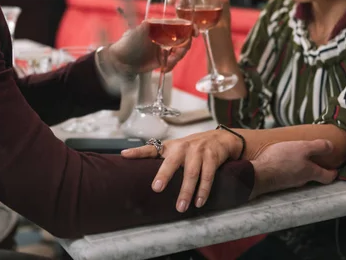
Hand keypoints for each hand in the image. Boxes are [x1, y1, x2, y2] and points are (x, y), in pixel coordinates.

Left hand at [106, 21, 193, 74]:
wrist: (120, 62)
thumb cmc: (127, 44)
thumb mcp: (138, 32)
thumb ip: (149, 26)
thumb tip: (156, 20)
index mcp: (161, 27)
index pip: (179, 24)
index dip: (189, 27)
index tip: (194, 32)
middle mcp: (165, 36)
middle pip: (184, 38)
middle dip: (185, 45)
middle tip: (178, 52)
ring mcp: (165, 48)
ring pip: (180, 51)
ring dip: (177, 57)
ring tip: (168, 62)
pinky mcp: (164, 60)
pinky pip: (173, 62)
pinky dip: (171, 65)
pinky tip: (163, 68)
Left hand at [121, 129, 242, 212]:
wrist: (221, 138)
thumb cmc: (194, 148)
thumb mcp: (177, 149)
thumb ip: (162, 159)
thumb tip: (142, 173)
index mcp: (171, 146)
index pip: (151, 148)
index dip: (138, 152)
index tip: (124, 155)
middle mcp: (183, 147)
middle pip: (172, 162)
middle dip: (164, 174)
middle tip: (156, 188)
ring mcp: (198, 152)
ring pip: (191, 173)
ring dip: (186, 191)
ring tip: (181, 207)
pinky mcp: (212, 158)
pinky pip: (207, 176)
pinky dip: (203, 190)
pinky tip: (199, 202)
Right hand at [249, 140, 337, 198]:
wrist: (260, 174)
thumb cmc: (282, 160)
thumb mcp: (302, 148)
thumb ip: (318, 147)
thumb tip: (332, 146)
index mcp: (311, 173)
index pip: (328, 177)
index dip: (333, 173)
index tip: (335, 170)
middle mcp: (302, 180)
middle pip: (313, 176)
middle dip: (316, 169)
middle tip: (316, 161)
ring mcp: (289, 183)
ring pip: (300, 176)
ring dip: (301, 168)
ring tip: (297, 158)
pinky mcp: (278, 181)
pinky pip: (287, 175)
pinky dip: (288, 169)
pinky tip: (282, 162)